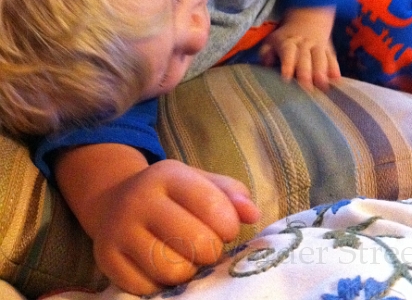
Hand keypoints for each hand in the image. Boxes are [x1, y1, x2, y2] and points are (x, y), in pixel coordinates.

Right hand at [56, 147, 259, 295]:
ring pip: (172, 270)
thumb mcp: (199, 181)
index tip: (227, 229)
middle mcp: (140, 199)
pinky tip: (160, 265)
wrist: (114, 200)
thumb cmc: (170, 194)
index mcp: (168, 174)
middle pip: (196, 243)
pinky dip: (161, 283)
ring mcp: (119, 229)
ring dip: (188, 271)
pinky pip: (147, 288)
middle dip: (211, 251)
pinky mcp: (106, 258)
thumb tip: (253, 214)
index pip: (211, 205)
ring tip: (185, 256)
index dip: (228, 225)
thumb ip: (231, 193)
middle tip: (207, 246)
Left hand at [259, 6, 339, 90]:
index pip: (288, 52)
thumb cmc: (285, 38)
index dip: (287, 64)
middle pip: (305, 57)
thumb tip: (267, 63)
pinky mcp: (329, 50)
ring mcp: (318, 47)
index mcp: (288, 42)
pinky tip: (336, 81)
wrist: (308, 21)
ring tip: (323, 85)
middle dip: (306, 72)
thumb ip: (266, 53)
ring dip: (322, 72)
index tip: (286, 77)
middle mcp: (304, 44)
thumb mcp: (271, 42)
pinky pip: (333, 59)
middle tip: (306, 88)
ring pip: (320, 58)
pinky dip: (335, 69)